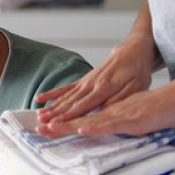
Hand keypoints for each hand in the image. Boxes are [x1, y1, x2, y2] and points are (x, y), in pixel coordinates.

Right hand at [35, 34, 155, 130]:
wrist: (132, 50)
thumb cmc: (136, 70)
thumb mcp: (136, 86)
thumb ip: (120, 98)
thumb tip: (105, 110)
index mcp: (104, 87)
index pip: (83, 105)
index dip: (69, 116)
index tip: (57, 124)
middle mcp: (91, 84)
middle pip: (70, 102)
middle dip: (55, 114)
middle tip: (42, 124)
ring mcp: (85, 81)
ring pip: (65, 96)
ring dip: (52, 106)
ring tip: (38, 115)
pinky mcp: (83, 80)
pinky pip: (66, 88)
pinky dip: (53, 93)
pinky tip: (40, 98)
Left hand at [43, 81, 174, 136]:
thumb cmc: (158, 107)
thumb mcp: (134, 116)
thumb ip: (120, 121)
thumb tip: (109, 128)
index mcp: (109, 109)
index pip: (82, 116)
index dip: (64, 121)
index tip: (47, 125)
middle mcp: (109, 109)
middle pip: (79, 117)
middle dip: (58, 123)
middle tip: (37, 128)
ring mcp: (118, 113)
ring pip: (88, 120)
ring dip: (68, 125)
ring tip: (48, 128)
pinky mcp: (129, 118)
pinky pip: (108, 123)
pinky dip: (93, 126)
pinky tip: (80, 129)